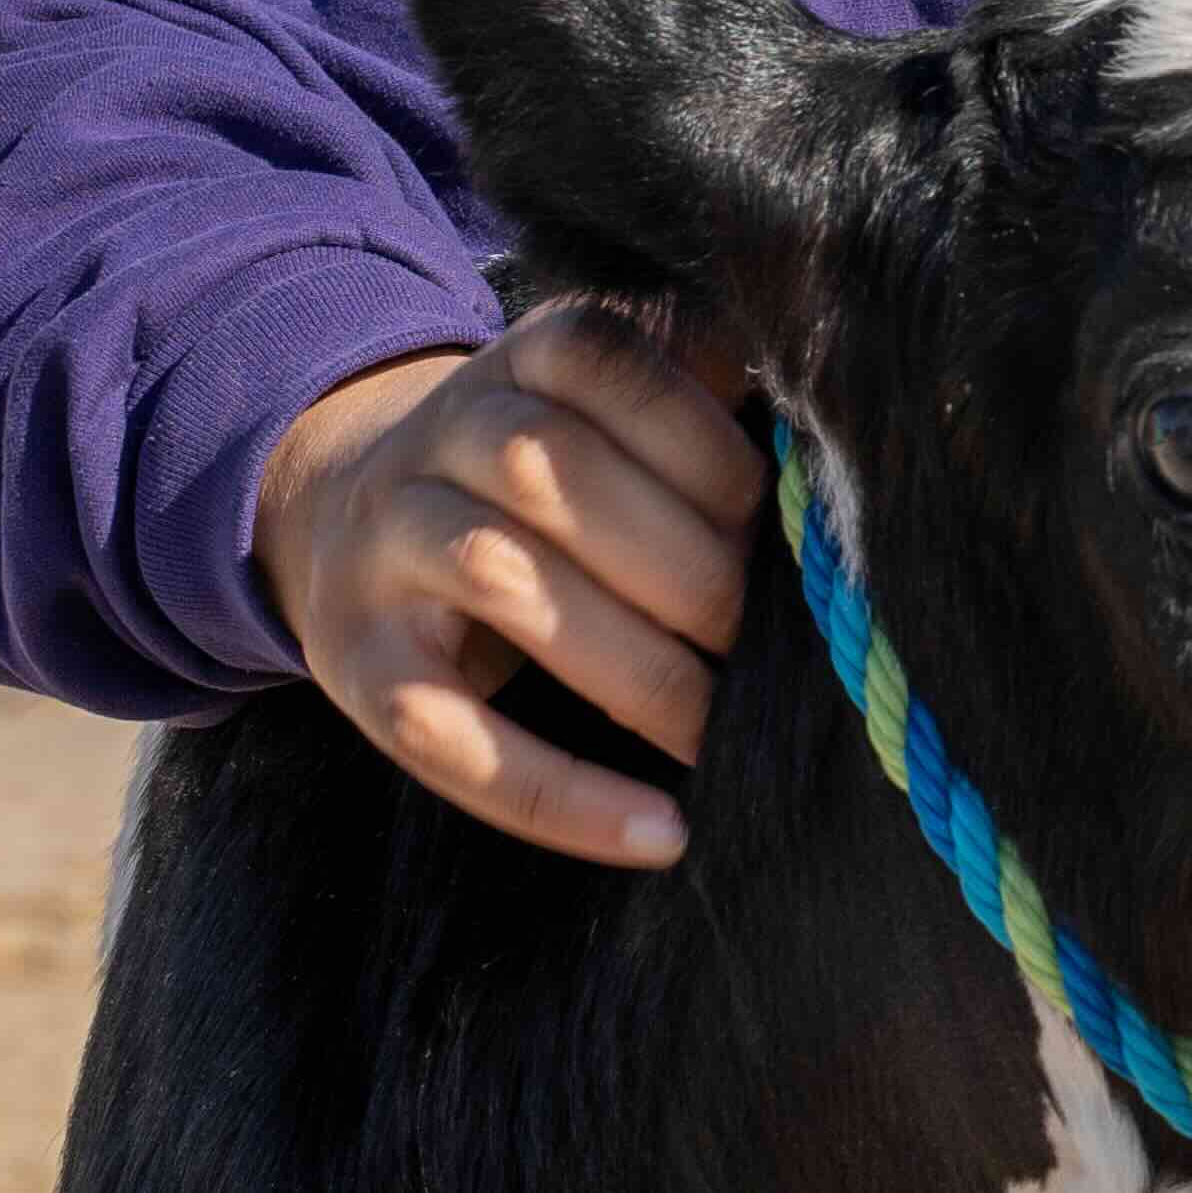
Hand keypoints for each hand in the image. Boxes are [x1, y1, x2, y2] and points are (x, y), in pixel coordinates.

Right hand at [252, 305, 760, 867]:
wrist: (350, 512)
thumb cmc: (553, 480)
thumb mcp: (614, 413)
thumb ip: (714, 410)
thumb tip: (841, 469)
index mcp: (522, 359)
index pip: (606, 364)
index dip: (706, 447)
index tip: (781, 523)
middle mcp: (437, 433)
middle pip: (551, 471)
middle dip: (685, 567)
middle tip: (767, 642)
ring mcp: (385, 544)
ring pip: (500, 576)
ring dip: (634, 664)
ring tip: (718, 729)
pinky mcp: (354, 663)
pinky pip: (444, 732)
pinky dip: (557, 794)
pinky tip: (657, 833)